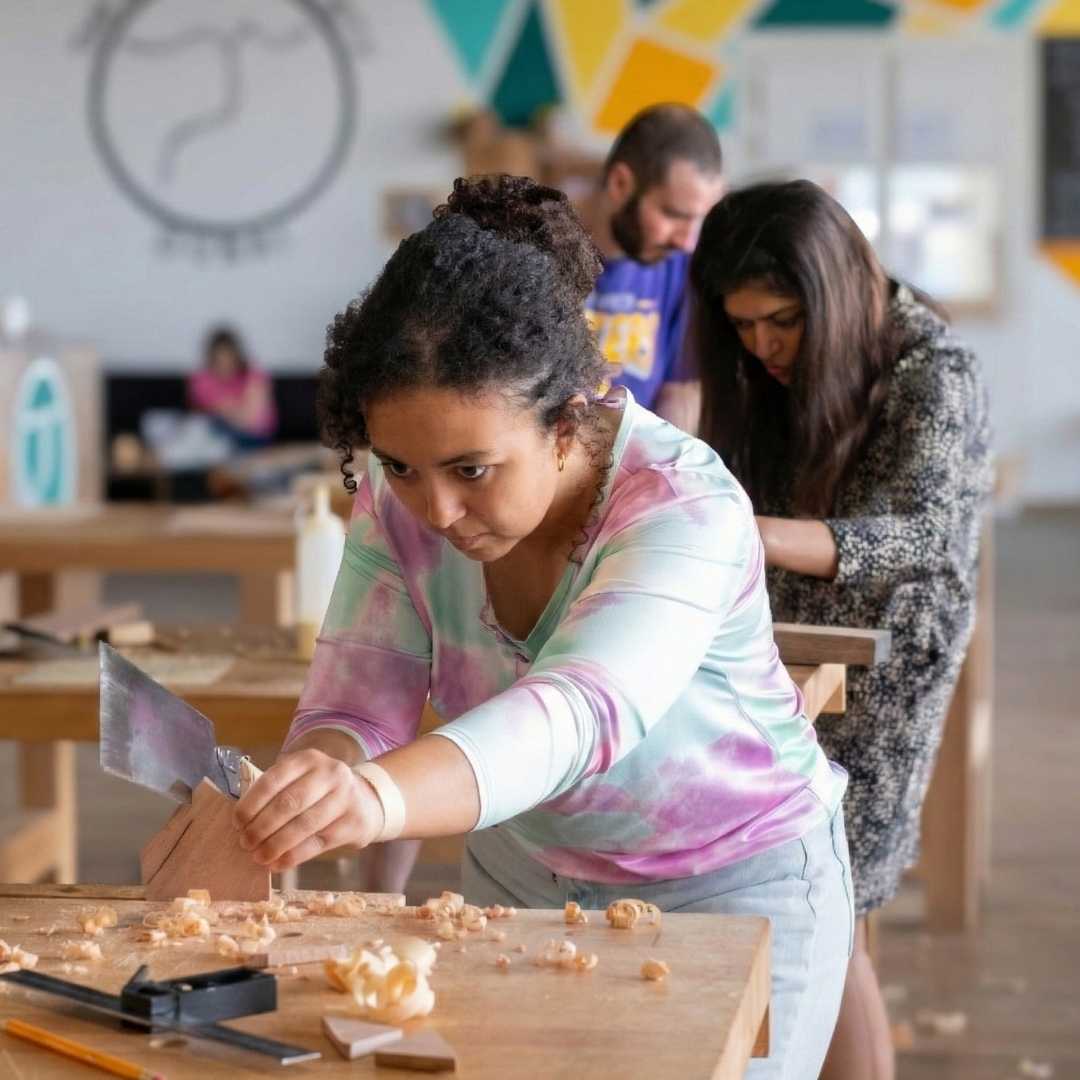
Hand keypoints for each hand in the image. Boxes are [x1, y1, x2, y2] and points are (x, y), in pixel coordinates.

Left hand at [232, 749, 384, 871]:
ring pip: (303, 825)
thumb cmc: (318, 793)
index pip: (274, 779)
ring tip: (258, 856)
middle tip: (245, 843)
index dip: (252, 803)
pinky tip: (277, 864)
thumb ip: (275, 794)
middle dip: (262, 827)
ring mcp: (345, 797)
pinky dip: (292, 856)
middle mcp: (330, 773)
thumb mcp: (300, 780)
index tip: (237, 823)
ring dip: (275, 845)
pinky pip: (317, 844)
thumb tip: (242, 825)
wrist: (365, 800)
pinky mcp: (353, 823)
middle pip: (289, 803)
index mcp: (308, 759)